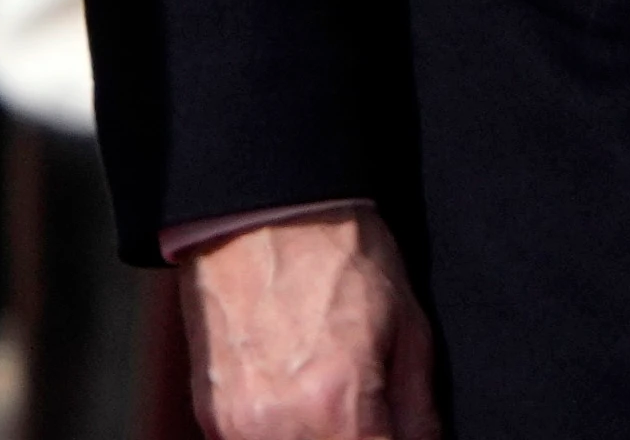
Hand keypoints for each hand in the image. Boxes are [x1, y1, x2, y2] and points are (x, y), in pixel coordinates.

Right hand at [184, 205, 442, 439]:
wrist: (262, 212)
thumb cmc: (336, 252)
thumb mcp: (407, 324)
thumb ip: (418, 407)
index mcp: (335, 405)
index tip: (394, 427)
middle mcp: (279, 426)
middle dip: (356, 436)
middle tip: (369, 411)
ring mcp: (237, 425)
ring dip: (319, 437)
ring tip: (331, 399)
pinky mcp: (211, 415)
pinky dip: (283, 432)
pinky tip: (298, 398)